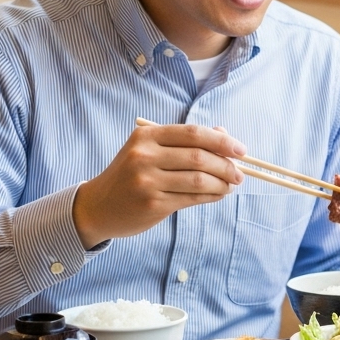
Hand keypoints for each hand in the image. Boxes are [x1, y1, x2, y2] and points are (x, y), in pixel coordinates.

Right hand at [72, 123, 246, 248]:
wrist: (98, 206)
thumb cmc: (131, 174)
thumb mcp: (151, 150)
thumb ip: (186, 141)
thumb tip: (225, 133)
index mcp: (146, 136)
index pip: (193, 133)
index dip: (222, 141)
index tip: (241, 150)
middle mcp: (144, 156)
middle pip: (199, 157)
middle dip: (226, 165)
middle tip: (240, 174)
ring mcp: (147, 180)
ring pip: (198, 179)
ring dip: (222, 183)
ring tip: (231, 185)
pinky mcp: (153, 203)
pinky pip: (192, 198)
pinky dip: (211, 196)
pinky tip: (219, 194)